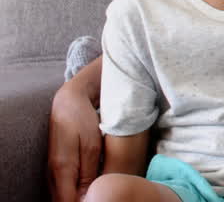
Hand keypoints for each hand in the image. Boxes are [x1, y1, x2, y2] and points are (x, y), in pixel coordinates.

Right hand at [47, 82, 101, 201]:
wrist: (69, 102)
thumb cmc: (82, 121)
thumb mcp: (92, 147)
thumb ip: (89, 174)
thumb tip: (88, 196)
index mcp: (62, 170)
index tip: (99, 199)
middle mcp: (53, 174)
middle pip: (64, 201)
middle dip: (82, 201)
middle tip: (101, 194)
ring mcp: (52, 172)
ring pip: (63, 195)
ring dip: (79, 196)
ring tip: (98, 190)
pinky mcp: (56, 168)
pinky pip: (64, 187)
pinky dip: (75, 190)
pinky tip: (90, 185)